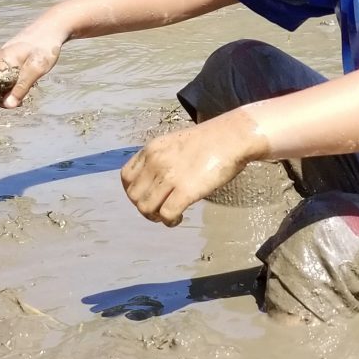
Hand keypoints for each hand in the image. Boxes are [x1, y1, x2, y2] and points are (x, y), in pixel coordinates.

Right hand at [0, 18, 65, 106]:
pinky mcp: (3, 61)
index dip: (1, 100)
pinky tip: (24, 83)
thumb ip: (21, 87)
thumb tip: (8, 105)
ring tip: (24, 91)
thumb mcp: (36, 70)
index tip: (19, 101)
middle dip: (3, 98)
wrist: (50, 30)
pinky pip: (0, 78)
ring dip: (6, 92)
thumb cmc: (45, 48)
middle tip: (22, 99)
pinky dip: (9, 85)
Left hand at [120, 113, 259, 226]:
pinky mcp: (185, 191)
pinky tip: (179, 218)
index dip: (134, 191)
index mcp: (151, 149)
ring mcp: (169, 177)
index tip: (147, 195)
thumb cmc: (211, 140)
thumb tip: (155, 181)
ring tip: (169, 215)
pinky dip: (170, 221)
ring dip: (155, 216)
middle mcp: (155, 162)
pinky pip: (166, 215)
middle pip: (133, 196)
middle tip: (159, 209)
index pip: (126, 177)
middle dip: (144, 207)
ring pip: (145, 208)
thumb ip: (161, 158)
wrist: (233, 137)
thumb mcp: (175, 142)